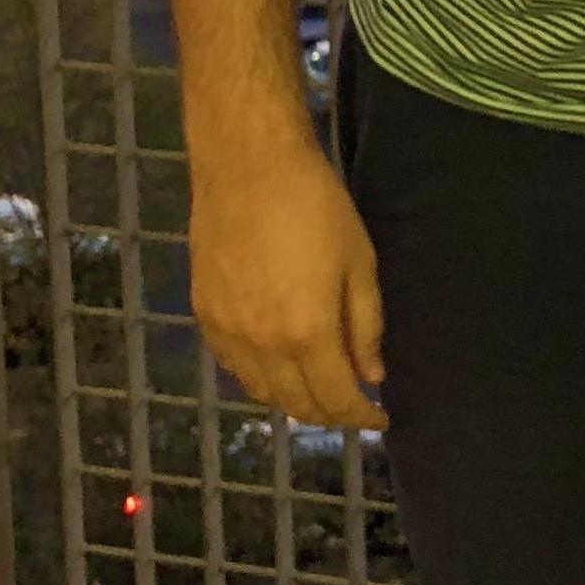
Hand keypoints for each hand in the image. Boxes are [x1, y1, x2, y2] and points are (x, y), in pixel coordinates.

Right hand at [189, 137, 388, 430]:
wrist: (248, 166)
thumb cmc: (316, 206)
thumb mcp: (359, 261)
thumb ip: (366, 325)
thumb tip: (372, 375)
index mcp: (306, 333)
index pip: (336, 399)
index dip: (362, 416)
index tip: (380, 418)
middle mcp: (261, 346)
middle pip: (297, 404)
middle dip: (331, 413)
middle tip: (354, 405)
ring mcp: (227, 333)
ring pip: (261, 392)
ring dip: (294, 400)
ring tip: (321, 388)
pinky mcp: (203, 315)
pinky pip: (234, 368)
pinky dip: (260, 379)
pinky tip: (277, 366)